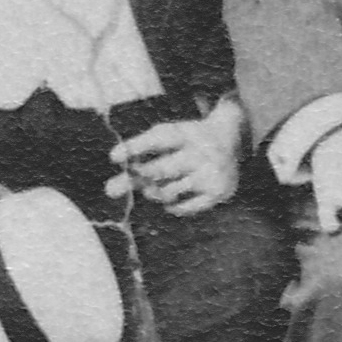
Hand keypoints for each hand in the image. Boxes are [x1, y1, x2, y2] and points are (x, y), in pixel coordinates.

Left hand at [110, 102, 243, 218]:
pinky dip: (173, 207)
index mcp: (185, 133)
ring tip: (152, 190)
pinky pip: (186, 207)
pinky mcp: (219, 191)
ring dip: (154, 194)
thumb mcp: (167, 137)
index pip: (158, 139)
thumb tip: (110, 190)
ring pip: (169, 192)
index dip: (136, 147)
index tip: (113, 157)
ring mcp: (211, 172)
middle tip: (111, 189)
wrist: (230, 137)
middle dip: (136, 179)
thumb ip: (139, 159)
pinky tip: (171, 202)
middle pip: (161, 169)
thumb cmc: (187, 140)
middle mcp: (200, 151)